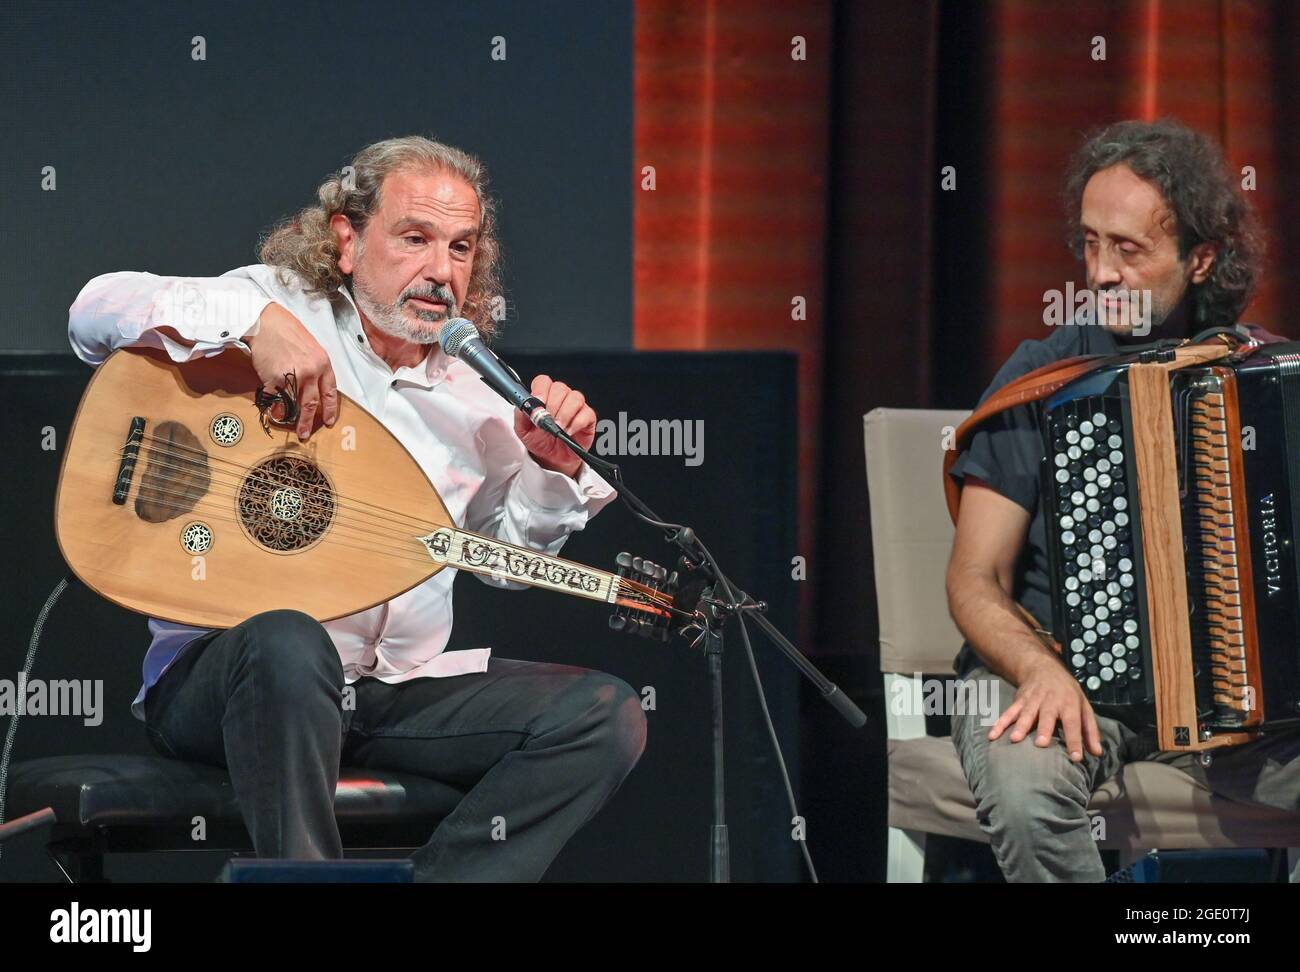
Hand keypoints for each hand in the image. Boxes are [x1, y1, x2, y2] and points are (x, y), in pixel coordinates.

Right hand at [246, 303, 337, 440]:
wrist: (267, 323)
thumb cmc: (289, 333)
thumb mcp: (312, 348)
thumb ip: (316, 368)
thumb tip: (315, 387)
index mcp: (323, 364)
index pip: (330, 392)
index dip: (329, 409)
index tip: (328, 421)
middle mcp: (310, 371)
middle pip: (311, 404)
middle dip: (307, 421)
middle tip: (305, 434)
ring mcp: (292, 375)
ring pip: (292, 404)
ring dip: (289, 416)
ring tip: (286, 422)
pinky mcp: (274, 378)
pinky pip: (275, 398)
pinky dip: (273, 405)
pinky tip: (273, 409)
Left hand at [512, 374, 597, 478]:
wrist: (552, 458)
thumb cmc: (539, 440)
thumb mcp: (523, 430)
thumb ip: (520, 415)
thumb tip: (523, 405)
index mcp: (544, 396)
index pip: (543, 381)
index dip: (541, 389)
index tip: (538, 402)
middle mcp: (561, 397)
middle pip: (560, 388)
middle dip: (552, 405)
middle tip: (548, 420)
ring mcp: (575, 405)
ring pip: (575, 397)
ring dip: (564, 414)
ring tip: (558, 428)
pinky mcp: (588, 417)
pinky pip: (586, 413)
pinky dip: (576, 424)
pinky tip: (568, 432)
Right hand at [987, 653, 1104, 762]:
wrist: (1044, 668)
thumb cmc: (1068, 693)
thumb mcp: (1084, 707)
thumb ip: (1090, 731)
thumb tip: (1097, 753)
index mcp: (1069, 704)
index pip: (1073, 724)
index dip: (1075, 740)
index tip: (1076, 758)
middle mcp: (1050, 701)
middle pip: (1047, 716)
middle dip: (1043, 729)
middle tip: (1040, 744)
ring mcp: (1032, 700)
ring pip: (1026, 714)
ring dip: (1020, 726)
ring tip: (1015, 739)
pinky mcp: (1019, 701)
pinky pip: (1008, 713)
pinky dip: (1000, 723)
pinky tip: (992, 735)